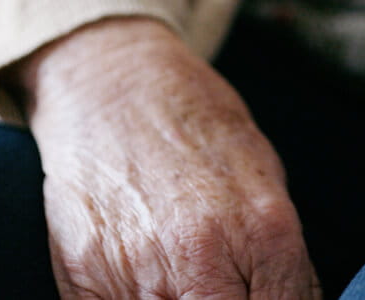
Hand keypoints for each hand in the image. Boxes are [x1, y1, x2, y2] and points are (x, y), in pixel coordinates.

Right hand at [2, 17, 319, 298]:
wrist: (116, 86)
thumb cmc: (199, 128)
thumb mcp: (266, 179)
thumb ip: (279, 255)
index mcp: (265, 231)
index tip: (270, 298)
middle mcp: (204, 258)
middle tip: (228, 286)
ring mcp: (141, 275)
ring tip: (191, 280)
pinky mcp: (84, 281)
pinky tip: (151, 288)